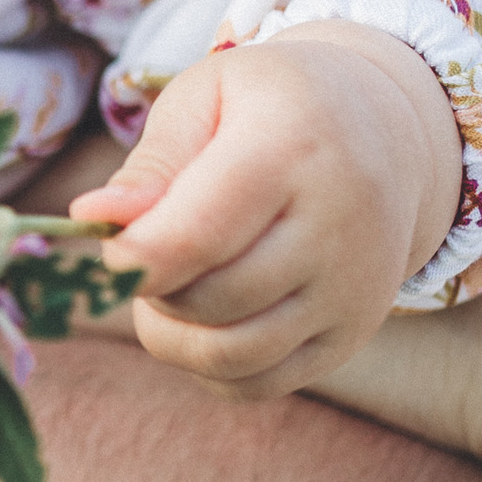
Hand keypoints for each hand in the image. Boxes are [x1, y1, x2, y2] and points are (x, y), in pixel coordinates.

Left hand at [70, 22, 463, 399]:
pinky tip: (207, 317)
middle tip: (149, 251)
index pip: (196, 237)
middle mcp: (338, 226)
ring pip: (229, 356)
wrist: (388, 133)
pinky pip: (257, 384)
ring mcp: (352, 289)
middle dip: (151, 288)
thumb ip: (150, 164)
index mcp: (294, 148)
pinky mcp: (352, 335)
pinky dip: (210, 365)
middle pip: (208, 301)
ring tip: (173, 284)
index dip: (133, 258)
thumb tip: (93, 218)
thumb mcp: (208, 97)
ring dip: (173, 333)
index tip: (114, 243)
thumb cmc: (272, 108)